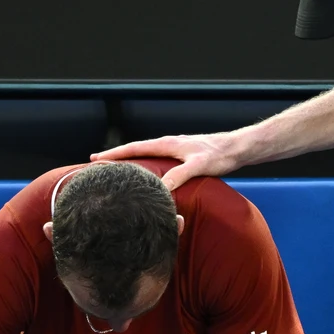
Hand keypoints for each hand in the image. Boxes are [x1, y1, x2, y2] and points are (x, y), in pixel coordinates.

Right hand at [93, 133, 239, 191]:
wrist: (238, 149)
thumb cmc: (220, 155)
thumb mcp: (198, 166)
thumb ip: (178, 176)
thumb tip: (159, 189)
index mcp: (168, 144)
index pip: (134, 148)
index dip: (114, 154)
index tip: (95, 159)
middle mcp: (169, 144)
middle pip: (136, 150)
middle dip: (117, 157)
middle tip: (97, 166)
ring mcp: (176, 149)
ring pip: (146, 155)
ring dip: (130, 161)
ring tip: (116, 171)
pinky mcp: (183, 155)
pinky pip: (157, 160)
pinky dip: (145, 165)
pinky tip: (147, 175)